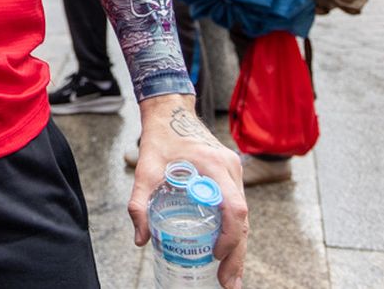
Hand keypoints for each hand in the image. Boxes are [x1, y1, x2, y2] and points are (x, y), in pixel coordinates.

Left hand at [131, 95, 247, 288]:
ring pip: (243, 216)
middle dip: (237, 254)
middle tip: (228, 284)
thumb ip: (139, 202)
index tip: (216, 255)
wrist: (170, 110)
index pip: (234, 207)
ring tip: (228, 276)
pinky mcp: (230, 176)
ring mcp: (234, 173)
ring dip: (237, 246)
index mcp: (215, 167)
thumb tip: (140, 239)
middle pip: (243, 219)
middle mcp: (231, 171)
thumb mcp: (145, 169)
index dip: (229, 235)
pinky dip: (234, 230)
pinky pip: (237, 207)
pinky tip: (226, 252)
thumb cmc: (158, 138)